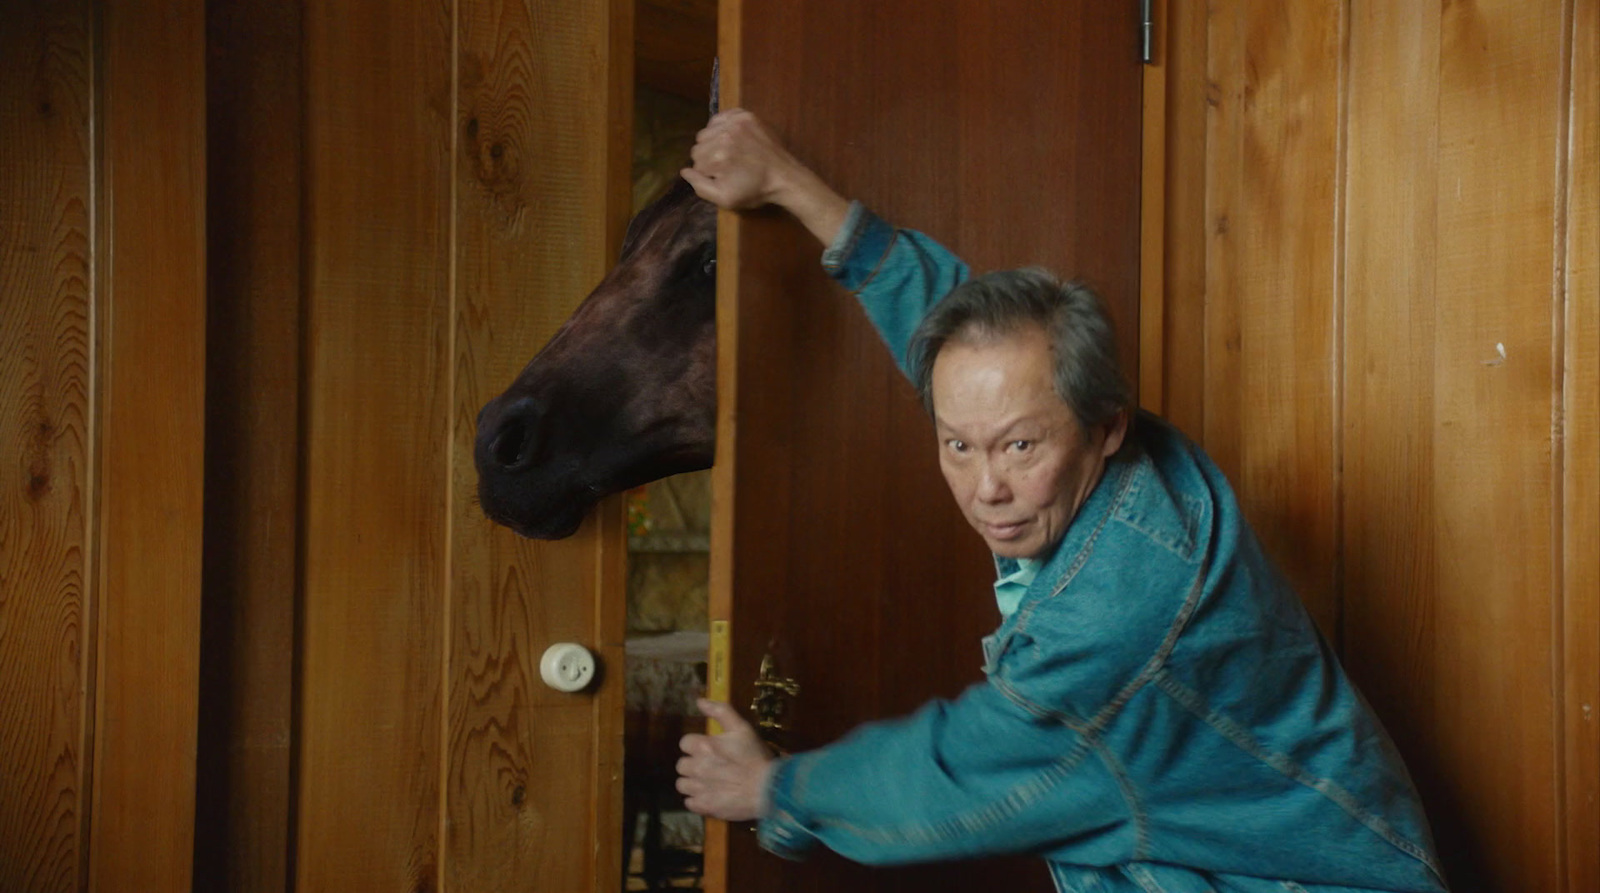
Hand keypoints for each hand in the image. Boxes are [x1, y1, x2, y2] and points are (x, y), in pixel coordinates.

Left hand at [676, 699, 776, 821]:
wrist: (768, 788)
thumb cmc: (755, 756)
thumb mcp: (742, 727)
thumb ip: (720, 711)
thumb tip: (699, 701)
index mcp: (703, 746)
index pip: (684, 743)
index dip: (696, 745)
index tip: (710, 749)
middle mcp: (696, 767)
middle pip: (681, 765)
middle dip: (693, 764)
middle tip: (711, 766)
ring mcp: (699, 789)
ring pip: (682, 784)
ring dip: (693, 782)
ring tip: (710, 782)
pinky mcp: (704, 807)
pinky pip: (689, 803)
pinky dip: (698, 800)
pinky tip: (711, 795)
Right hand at [681, 109, 801, 209]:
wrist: (784, 177)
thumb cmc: (755, 190)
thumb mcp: (725, 199)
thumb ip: (700, 187)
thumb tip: (684, 171)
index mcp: (717, 157)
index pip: (695, 162)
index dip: (707, 172)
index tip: (722, 177)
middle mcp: (724, 135)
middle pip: (699, 145)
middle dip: (708, 157)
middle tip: (727, 166)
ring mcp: (736, 122)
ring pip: (707, 131)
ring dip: (713, 142)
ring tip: (730, 153)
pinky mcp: (745, 115)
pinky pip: (720, 117)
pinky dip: (721, 127)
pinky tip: (731, 138)